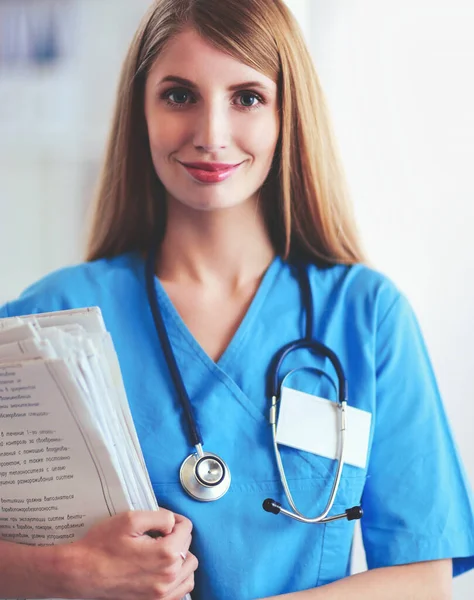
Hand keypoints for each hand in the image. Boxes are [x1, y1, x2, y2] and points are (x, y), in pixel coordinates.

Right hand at [65, 509, 197, 599]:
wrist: (81, 573)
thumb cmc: (102, 545)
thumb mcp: (131, 519)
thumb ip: (160, 517)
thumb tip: (173, 522)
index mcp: (165, 553)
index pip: (186, 529)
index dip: (176, 520)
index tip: (162, 521)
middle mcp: (168, 576)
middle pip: (188, 548)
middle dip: (177, 537)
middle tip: (159, 534)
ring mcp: (162, 594)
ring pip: (189, 571)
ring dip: (181, 558)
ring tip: (164, 551)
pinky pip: (181, 590)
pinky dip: (178, 578)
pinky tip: (164, 569)